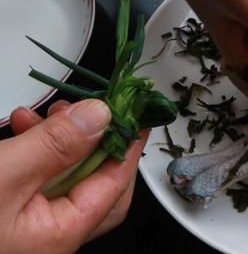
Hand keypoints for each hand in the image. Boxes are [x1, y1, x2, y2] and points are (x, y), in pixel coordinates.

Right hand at [0, 99, 148, 253]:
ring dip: (63, 141)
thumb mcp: (6, 174)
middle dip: (98, 142)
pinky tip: (24, 129)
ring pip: (66, 177)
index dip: (128, 145)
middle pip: (99, 183)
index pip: (115, 183)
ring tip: (51, 114)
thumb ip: (56, 146)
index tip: (136, 115)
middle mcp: (51, 235)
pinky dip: (37, 151)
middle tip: (95, 112)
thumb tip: (99, 117)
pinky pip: (38, 180)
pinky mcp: (11, 214)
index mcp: (62, 232)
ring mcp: (32, 226)